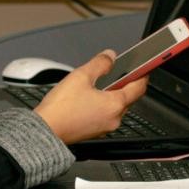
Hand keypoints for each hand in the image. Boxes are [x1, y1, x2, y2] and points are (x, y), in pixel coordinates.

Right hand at [34, 50, 148, 143]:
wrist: (45, 132)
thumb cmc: (61, 109)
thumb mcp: (81, 76)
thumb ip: (100, 64)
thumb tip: (110, 56)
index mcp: (115, 105)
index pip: (139, 88)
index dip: (142, 75)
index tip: (144, 68)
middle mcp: (114, 119)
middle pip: (128, 98)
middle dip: (125, 85)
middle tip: (119, 72)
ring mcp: (105, 128)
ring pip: (117, 107)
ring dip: (113, 95)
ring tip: (100, 84)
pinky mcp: (95, 132)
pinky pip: (106, 115)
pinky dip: (104, 105)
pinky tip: (91, 98)